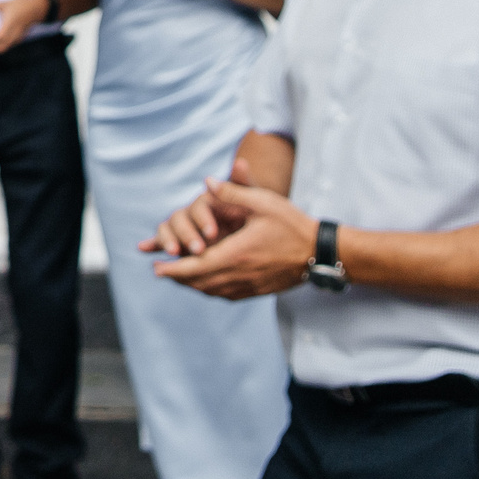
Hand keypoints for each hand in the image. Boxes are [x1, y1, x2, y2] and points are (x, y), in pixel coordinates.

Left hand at [0, 0, 49, 52]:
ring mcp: (17, 37)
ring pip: (3, 48)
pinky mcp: (17, 39)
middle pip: (0, 47)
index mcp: (12, 23)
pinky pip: (5, 46)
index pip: (0, 37)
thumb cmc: (20, 4)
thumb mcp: (3, 3)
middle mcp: (15, 33)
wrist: (37, 9)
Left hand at [146, 164, 314, 299]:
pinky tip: (206, 283)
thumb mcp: (264, 203)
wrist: (322, 253)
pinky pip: (227, 294)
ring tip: (178, 277)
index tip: (156, 267)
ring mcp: (250, 286)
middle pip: (200, 282)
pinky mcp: (258, 290)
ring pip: (213, 291)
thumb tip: (207, 183)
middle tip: (161, 271)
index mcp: (236, 254)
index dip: (174, 269)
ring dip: (193, 285)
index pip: (197, 266)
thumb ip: (233, 193)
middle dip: (178, 278)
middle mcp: (240, 274)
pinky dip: (211, 289)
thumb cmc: (292, 225)